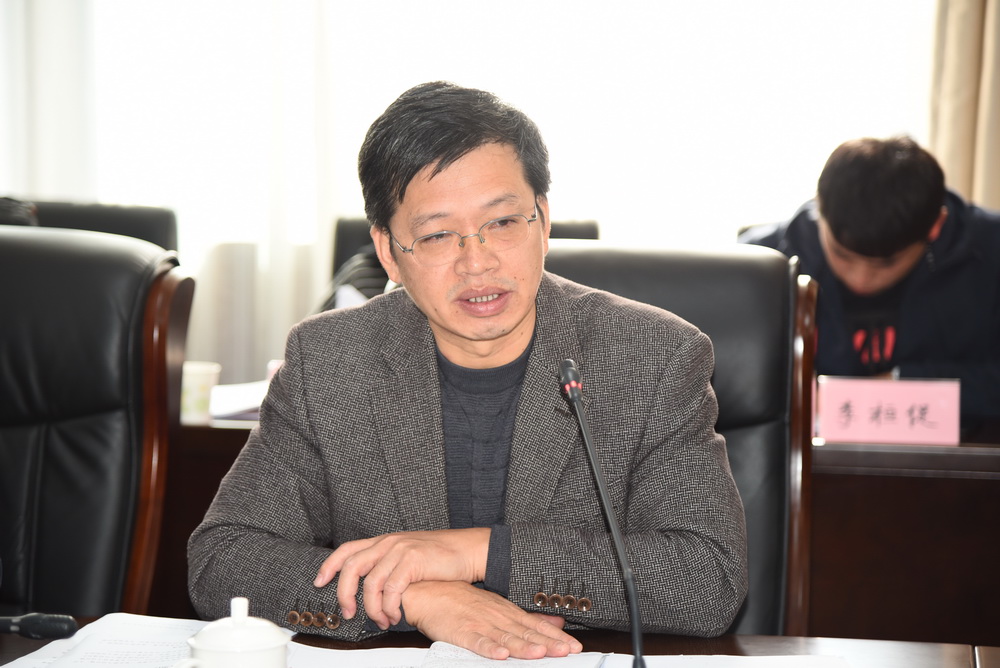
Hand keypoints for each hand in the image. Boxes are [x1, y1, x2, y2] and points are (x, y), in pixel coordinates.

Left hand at [313, 528, 489, 627]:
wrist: (466, 550)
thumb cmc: (439, 557)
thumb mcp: (407, 556)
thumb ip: (387, 565)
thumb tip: (367, 588)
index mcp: (384, 541)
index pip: (347, 550)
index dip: (329, 566)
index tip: (319, 582)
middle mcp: (388, 542)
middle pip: (352, 567)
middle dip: (345, 594)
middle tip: (348, 612)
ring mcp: (400, 549)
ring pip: (371, 583)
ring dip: (372, 608)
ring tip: (382, 621)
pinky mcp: (413, 560)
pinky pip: (392, 589)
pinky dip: (389, 607)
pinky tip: (395, 615)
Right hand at [402, 581, 582, 659]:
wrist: (429, 592)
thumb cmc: (463, 601)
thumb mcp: (499, 607)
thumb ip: (527, 618)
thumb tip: (555, 623)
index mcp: (507, 612)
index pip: (536, 625)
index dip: (555, 637)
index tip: (573, 646)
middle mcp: (497, 617)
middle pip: (526, 633)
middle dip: (547, 643)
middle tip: (566, 651)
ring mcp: (479, 623)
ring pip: (505, 638)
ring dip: (523, 646)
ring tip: (539, 654)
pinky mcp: (461, 631)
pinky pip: (476, 642)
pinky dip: (488, 648)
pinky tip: (499, 655)